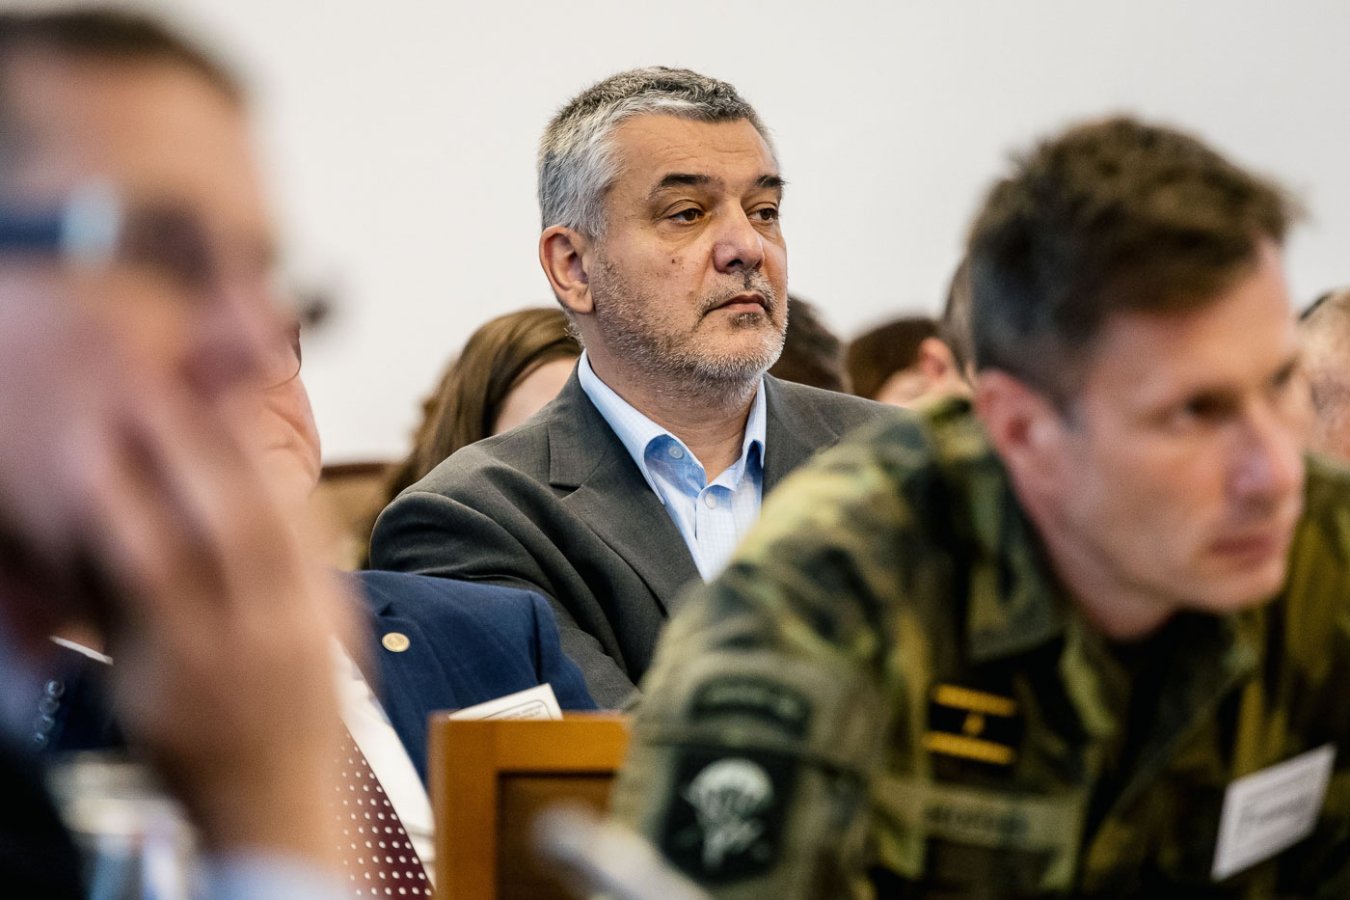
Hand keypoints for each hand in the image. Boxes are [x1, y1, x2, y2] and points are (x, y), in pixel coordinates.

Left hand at [88, 370, 354, 864]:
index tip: (232, 393)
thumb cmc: (293, 725)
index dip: (263, 447)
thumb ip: (304, 578)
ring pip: (201, 541)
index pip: (295, 513)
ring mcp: (228, 653)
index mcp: (317, 613)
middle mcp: (281, 626)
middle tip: (178, 379)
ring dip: (168, 470)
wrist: (275, 810)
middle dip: (214, 438)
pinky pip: (148, 598)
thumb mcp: (321, 643)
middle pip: (250, 511)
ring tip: (136, 414)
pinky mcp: (172, 681)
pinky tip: (103, 497)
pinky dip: (127, 538)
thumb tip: (288, 512)